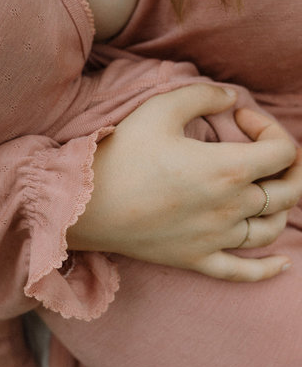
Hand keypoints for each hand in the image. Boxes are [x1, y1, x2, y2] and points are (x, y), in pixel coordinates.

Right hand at [67, 83, 301, 281]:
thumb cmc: (121, 154)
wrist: (85, 204)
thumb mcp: (159, 109)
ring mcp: (215, 238)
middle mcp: (230, 207)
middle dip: (289, 167)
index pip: (284, 151)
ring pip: (272, 229)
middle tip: (264, 151)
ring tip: (262, 190)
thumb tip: (231, 99)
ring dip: (279, 207)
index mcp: (228, 168)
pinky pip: (243, 272)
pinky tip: (283, 264)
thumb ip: (203, 94)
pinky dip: (268, 270)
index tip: (239, 119)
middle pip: (289, 192)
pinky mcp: (195, 259)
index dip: (270, 127)